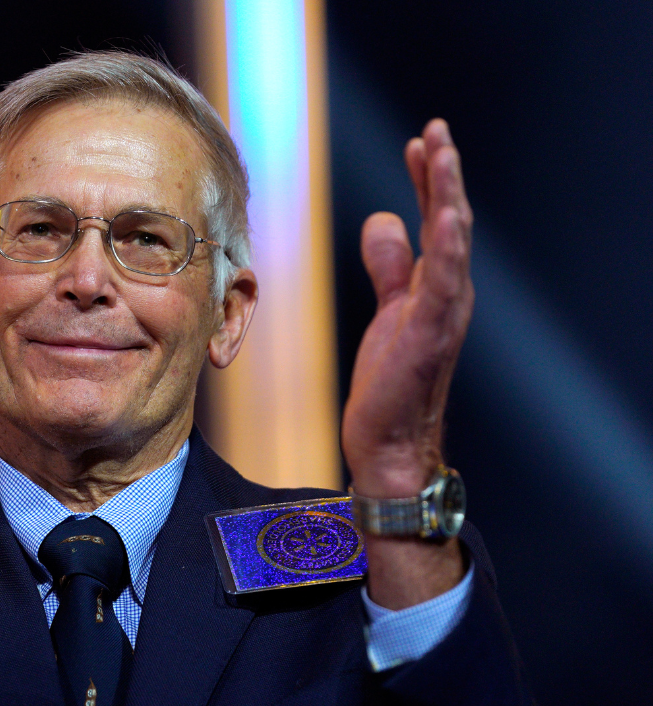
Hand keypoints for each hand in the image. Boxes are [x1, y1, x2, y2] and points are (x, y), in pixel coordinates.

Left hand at [340, 120, 472, 608]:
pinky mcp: (430, 335)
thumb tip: (386, 219)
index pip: (436, 222)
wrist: (390, 441)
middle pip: (450, 222)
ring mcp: (443, 314)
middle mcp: (447, 295)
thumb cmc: (391, 381)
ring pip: (453, 243)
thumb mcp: (387, 310)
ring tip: (440, 151)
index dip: (430, 181)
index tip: (420, 143)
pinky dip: (447, 246)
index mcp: (435, 287)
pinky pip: (443, 283)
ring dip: (448, 195)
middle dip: (442, 175)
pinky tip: (445, 214)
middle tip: (434, 131)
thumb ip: (390, 267)